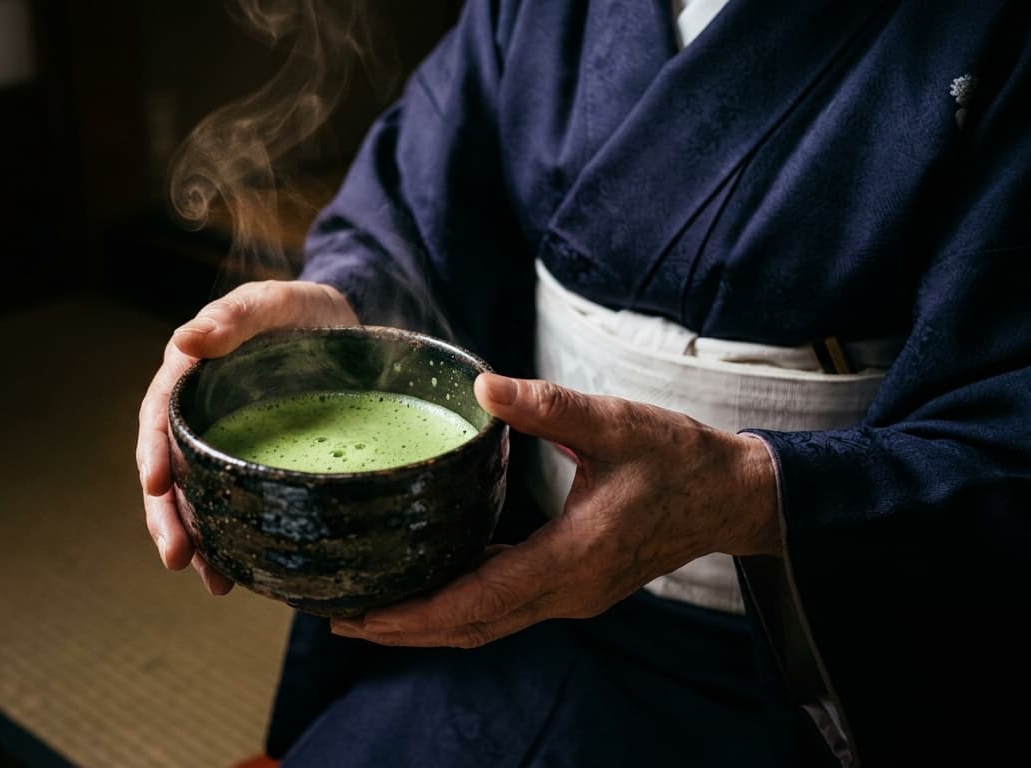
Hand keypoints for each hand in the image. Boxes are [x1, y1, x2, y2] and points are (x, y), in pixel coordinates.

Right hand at [137, 280, 358, 593]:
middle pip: (170, 470)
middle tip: (177, 558)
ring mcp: (226, 445)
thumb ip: (235, 316)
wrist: (347, 331)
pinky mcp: (255, 468)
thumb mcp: (275, 303)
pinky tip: (241, 576)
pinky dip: (234, 541)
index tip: (155, 485)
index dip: (154, 452)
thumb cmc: (304, 309)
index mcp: (192, 376)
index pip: (160, 416)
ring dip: (199, 543)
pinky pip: (235, 506)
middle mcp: (201, 416)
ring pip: (198, 498)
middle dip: (168, 517)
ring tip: (212, 583)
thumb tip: (184, 341)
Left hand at [331, 373, 780, 646]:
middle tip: (340, 618)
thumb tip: (483, 384)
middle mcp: (569, 591)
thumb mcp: (616, 422)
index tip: (364, 615)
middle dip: (405, 628)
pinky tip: (432, 584)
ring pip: (488, 623)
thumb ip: (548, 405)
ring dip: (430, 623)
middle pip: (472, 625)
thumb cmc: (679, 457)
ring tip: (372, 611)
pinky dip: (463, 605)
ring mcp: (573, 595)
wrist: (735, 495)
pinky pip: (507, 607)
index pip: (480, 599)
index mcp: (573, 556)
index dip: (417, 613)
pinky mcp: (576, 586)